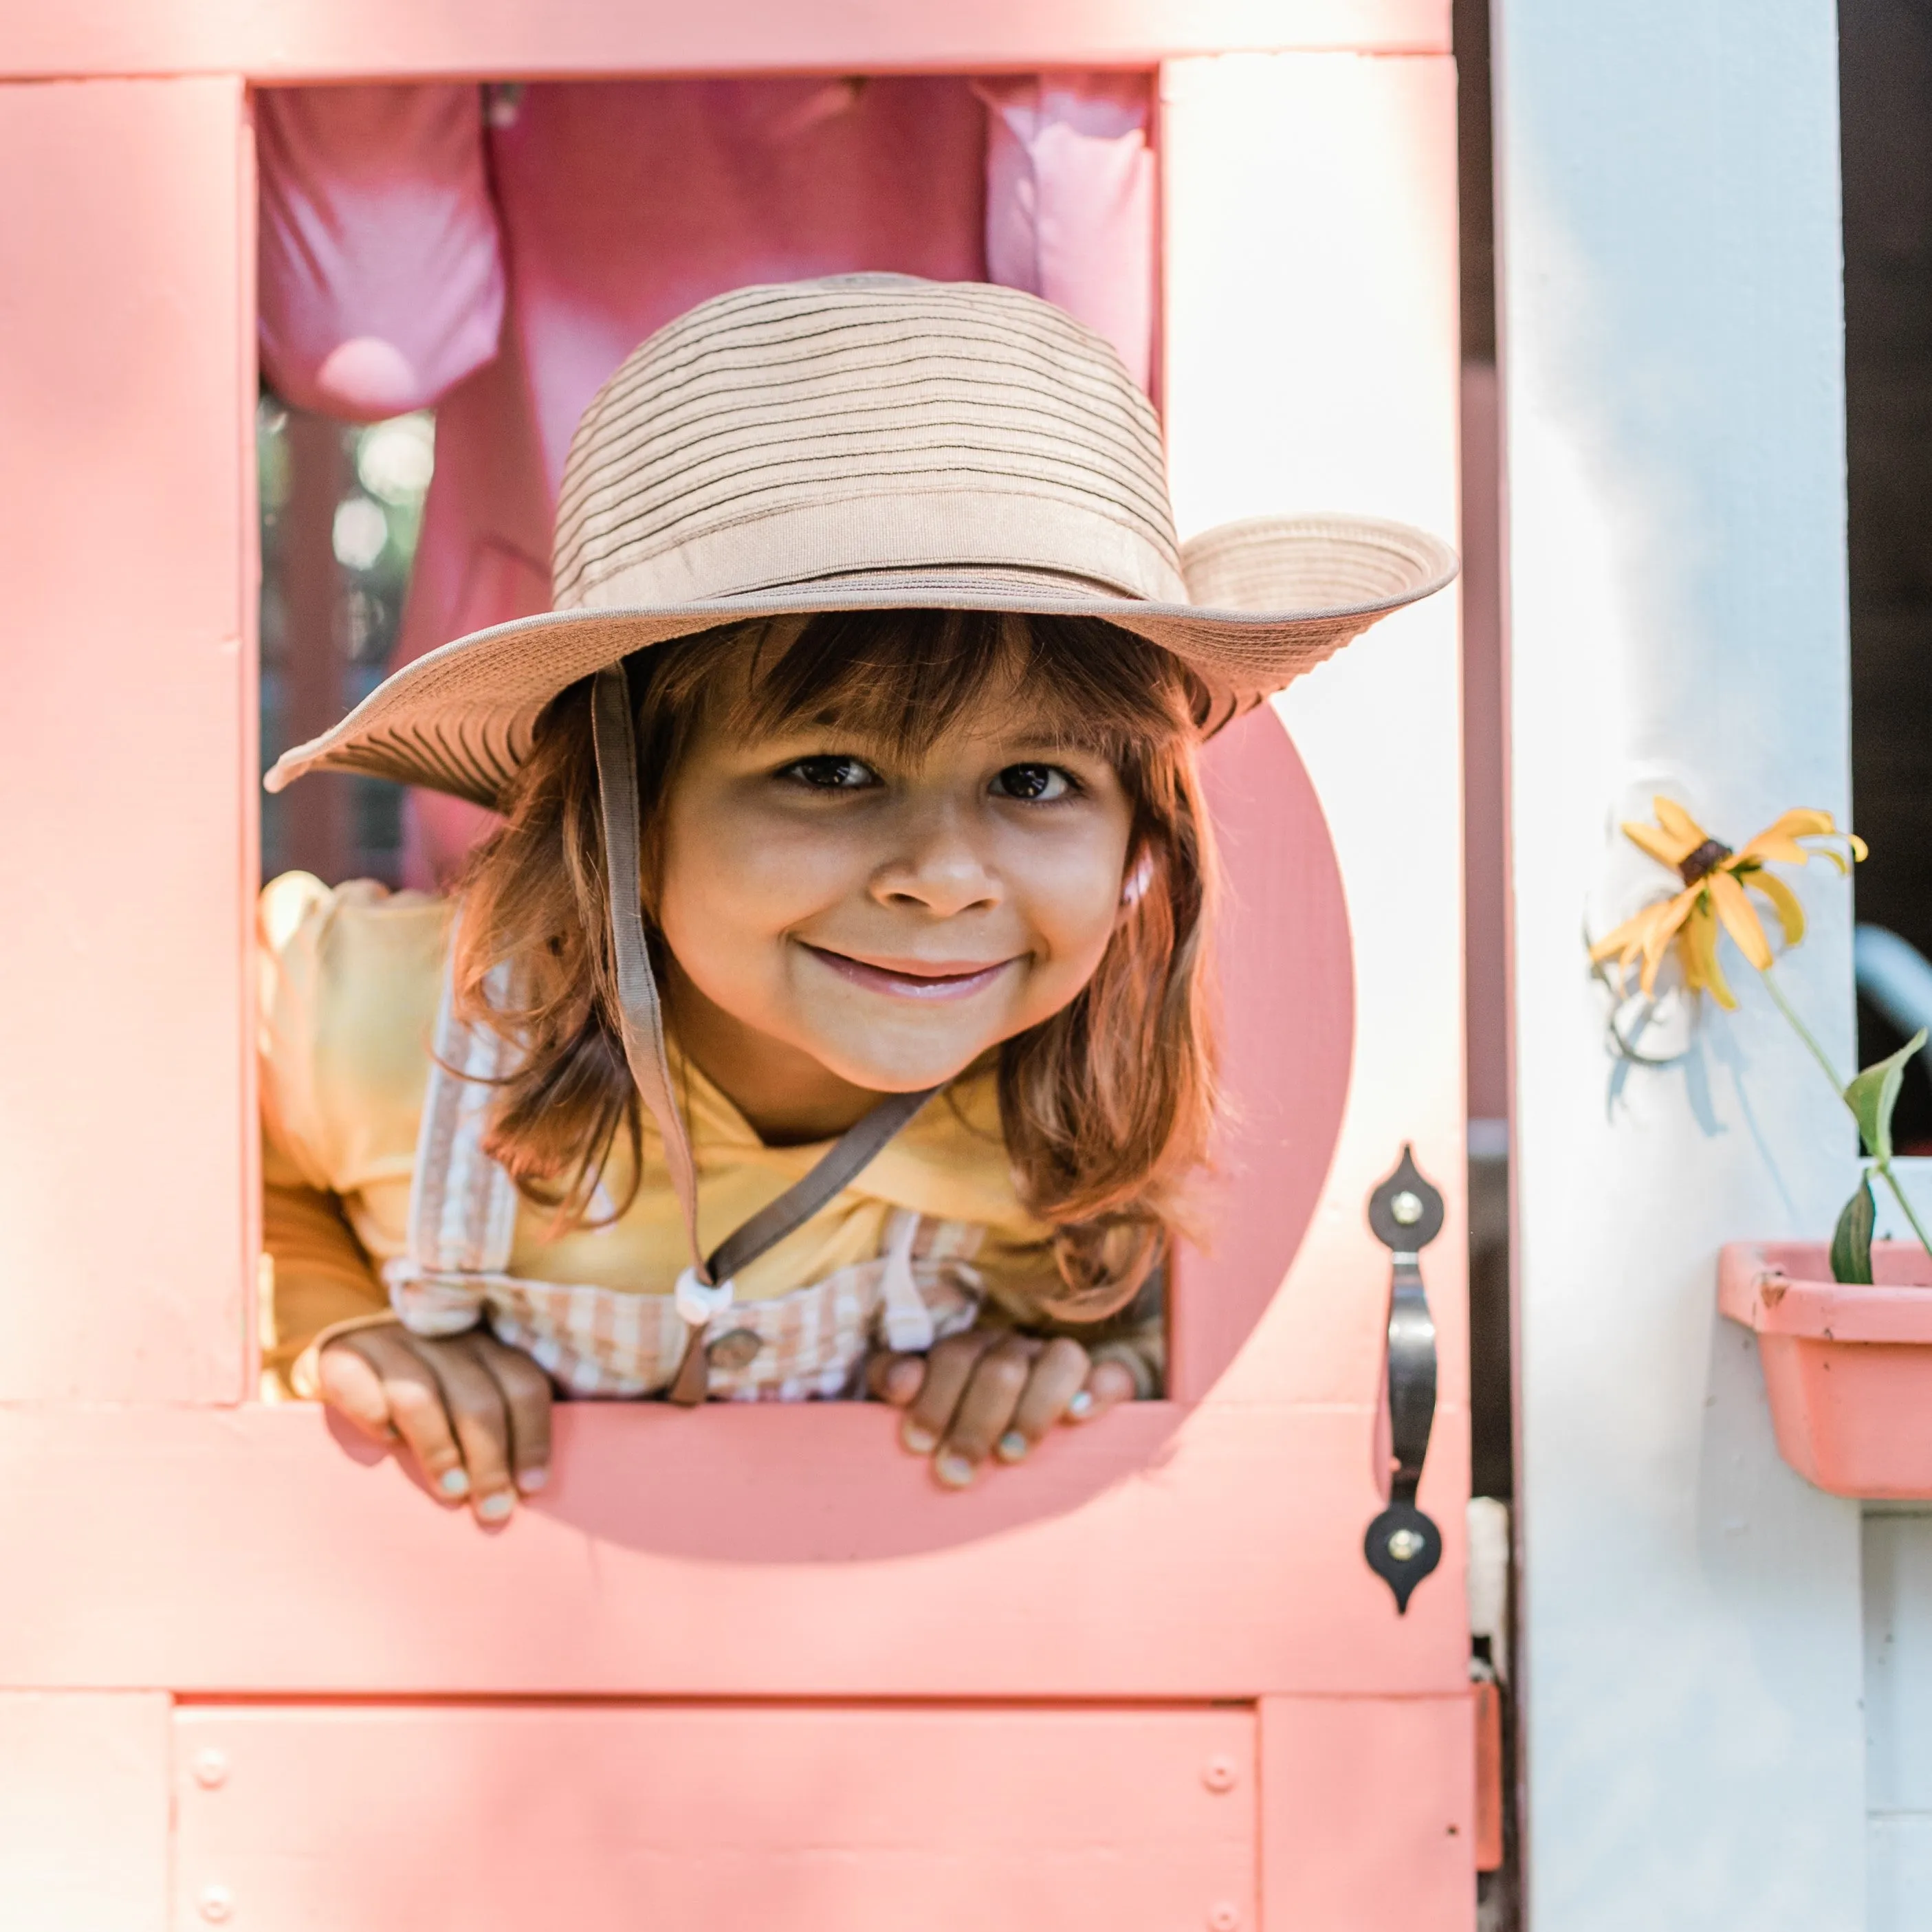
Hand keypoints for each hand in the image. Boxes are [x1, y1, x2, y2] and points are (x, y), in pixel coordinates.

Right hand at [318, 1324, 552, 1521]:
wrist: (339, 1370)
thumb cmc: (420, 1406)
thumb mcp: (465, 1406)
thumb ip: (496, 1430)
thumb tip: (527, 1490)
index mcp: (483, 1346)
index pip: (523, 1384)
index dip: (533, 1437)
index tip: (531, 1487)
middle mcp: (441, 1337)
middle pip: (479, 1398)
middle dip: (491, 1459)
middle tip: (493, 1510)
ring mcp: (389, 1342)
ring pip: (423, 1395)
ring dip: (440, 1450)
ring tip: (452, 1492)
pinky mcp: (339, 1354)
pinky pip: (357, 1381)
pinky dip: (374, 1414)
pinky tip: (386, 1444)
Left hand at [867, 1331, 1135, 1488]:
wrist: (1024, 1435)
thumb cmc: (955, 1427)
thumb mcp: (919, 1405)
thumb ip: (896, 1381)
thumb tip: (900, 1381)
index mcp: (971, 1350)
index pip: (953, 1356)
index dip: (934, 1397)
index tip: (918, 1444)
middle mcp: (1017, 1349)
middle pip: (1001, 1367)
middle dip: (975, 1423)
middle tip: (956, 1473)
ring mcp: (1060, 1364)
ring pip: (1060, 1359)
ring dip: (1034, 1409)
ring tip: (1011, 1456)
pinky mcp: (1105, 1384)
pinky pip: (1113, 1375)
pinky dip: (1099, 1390)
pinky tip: (1079, 1417)